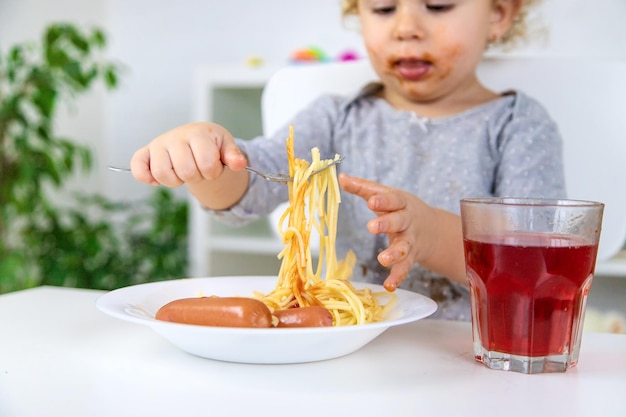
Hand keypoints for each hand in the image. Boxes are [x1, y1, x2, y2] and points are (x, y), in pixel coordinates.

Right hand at [130, 122, 247, 186]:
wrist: (197, 136)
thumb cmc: (212, 143)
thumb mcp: (227, 147)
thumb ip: (234, 156)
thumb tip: (239, 164)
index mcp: (198, 133)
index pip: (206, 164)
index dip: (213, 172)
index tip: (213, 165)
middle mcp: (176, 136)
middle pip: (186, 172)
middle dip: (196, 177)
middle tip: (198, 169)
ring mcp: (159, 144)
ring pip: (162, 174)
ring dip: (176, 181)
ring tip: (182, 172)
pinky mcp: (146, 152)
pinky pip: (138, 167)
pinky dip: (146, 177)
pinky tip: (156, 181)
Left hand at [338, 173, 440, 291]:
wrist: (430, 228)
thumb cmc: (399, 208)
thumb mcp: (385, 194)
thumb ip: (363, 187)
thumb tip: (341, 177)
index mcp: (400, 203)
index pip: (393, 199)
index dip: (383, 200)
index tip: (371, 202)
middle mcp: (408, 222)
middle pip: (399, 222)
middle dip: (387, 224)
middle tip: (372, 227)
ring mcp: (410, 241)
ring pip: (404, 248)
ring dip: (395, 254)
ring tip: (383, 260)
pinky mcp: (410, 258)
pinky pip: (405, 268)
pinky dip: (398, 277)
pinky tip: (390, 285)